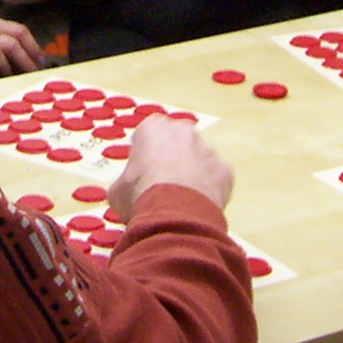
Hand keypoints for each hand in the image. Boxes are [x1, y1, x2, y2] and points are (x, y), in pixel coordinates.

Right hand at [108, 114, 232, 217]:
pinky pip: (216, 179)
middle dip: (172, 160)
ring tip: (182, 201)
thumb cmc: (140, 194)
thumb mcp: (117, 190)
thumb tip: (126, 193)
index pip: (148, 136)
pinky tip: (199, 207)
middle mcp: (183, 131)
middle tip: (164, 186)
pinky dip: (210, 190)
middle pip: (177, 143)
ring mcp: (208, 149)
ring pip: (200, 160)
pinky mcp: (225, 170)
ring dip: (193, 175)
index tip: (142, 173)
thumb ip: (125, 182)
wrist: (174, 213)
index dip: (144, 156)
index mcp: (153, 128)